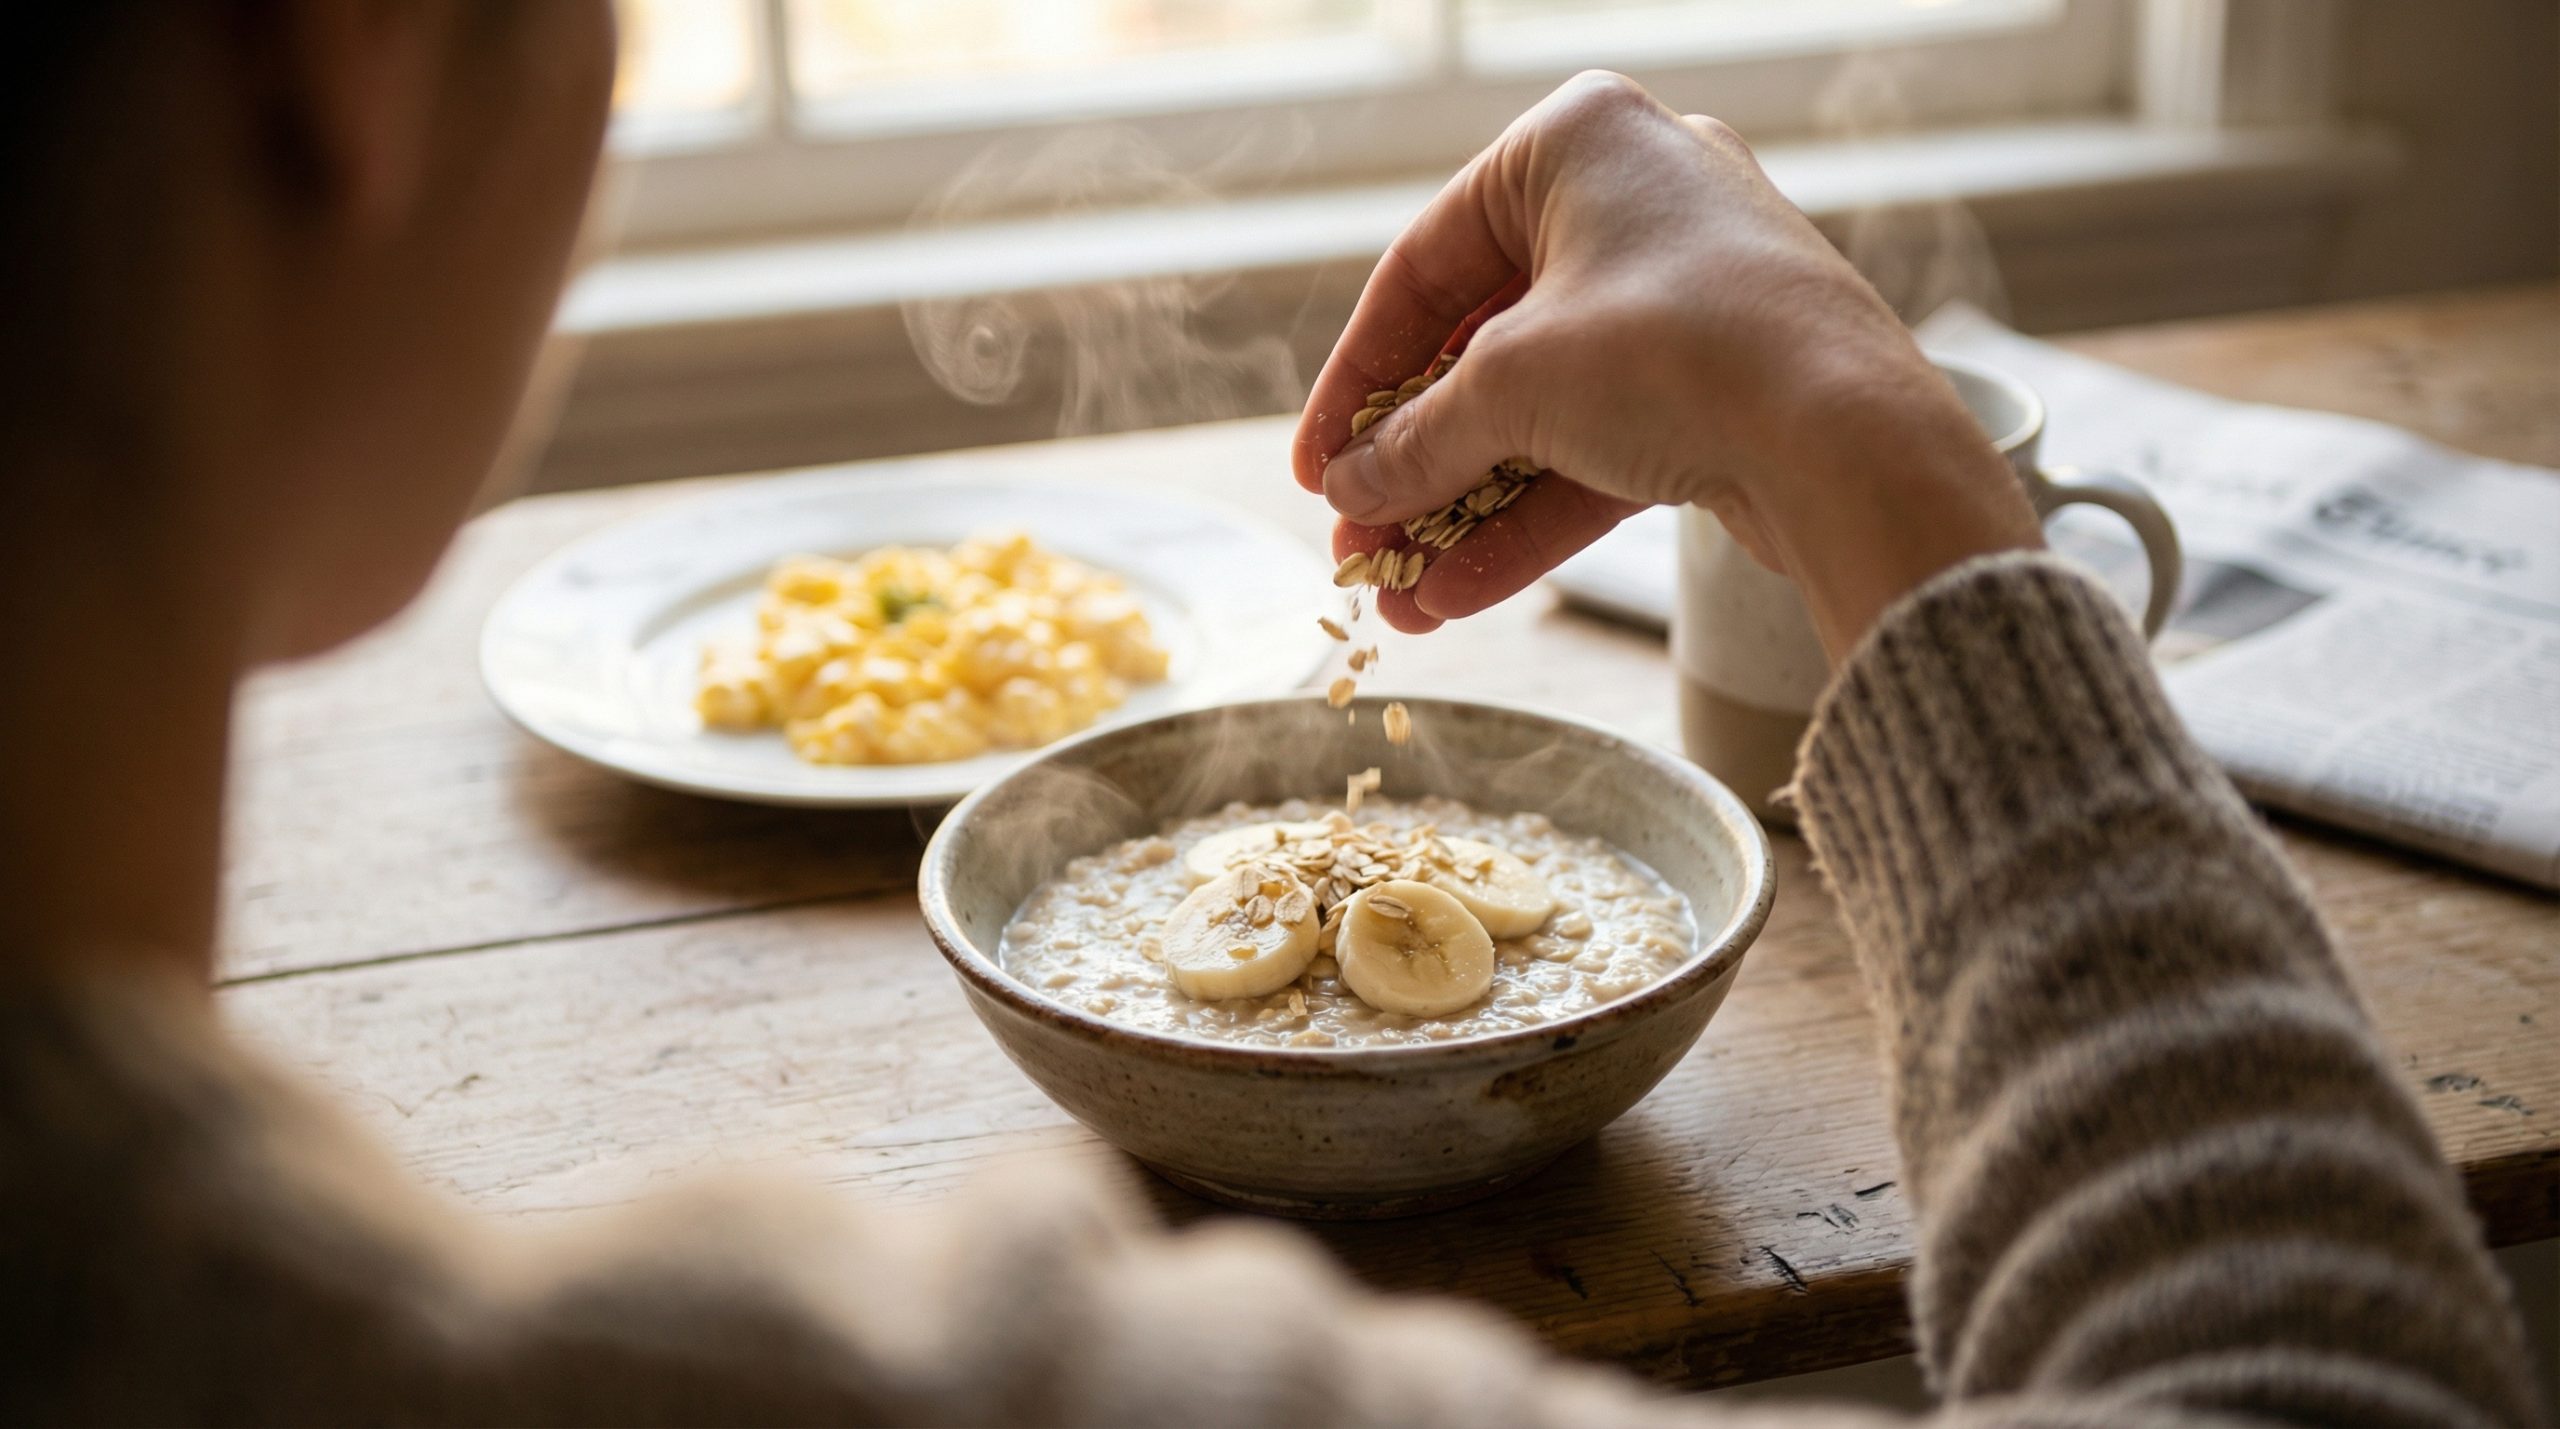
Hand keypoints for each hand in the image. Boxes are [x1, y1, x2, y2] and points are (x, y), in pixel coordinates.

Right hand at [1291, 72, 2039, 654]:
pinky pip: (1600, 448)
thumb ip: (1417, 438)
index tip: (1314, 469)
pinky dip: (1531, 519)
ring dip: (1464, 509)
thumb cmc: (1678, 352)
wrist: (1851, 438)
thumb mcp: (1513, 387)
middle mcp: (1638, 202)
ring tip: (1400, 597)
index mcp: (1576, 144)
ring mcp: (1686, 298)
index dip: (1355, 380)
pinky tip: (1460, 596)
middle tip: (1356, 544)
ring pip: (1542, 413)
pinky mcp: (1721, 384)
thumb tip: (1350, 490)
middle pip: (1482, 348)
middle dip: (1414, 464)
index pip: (1423, 266)